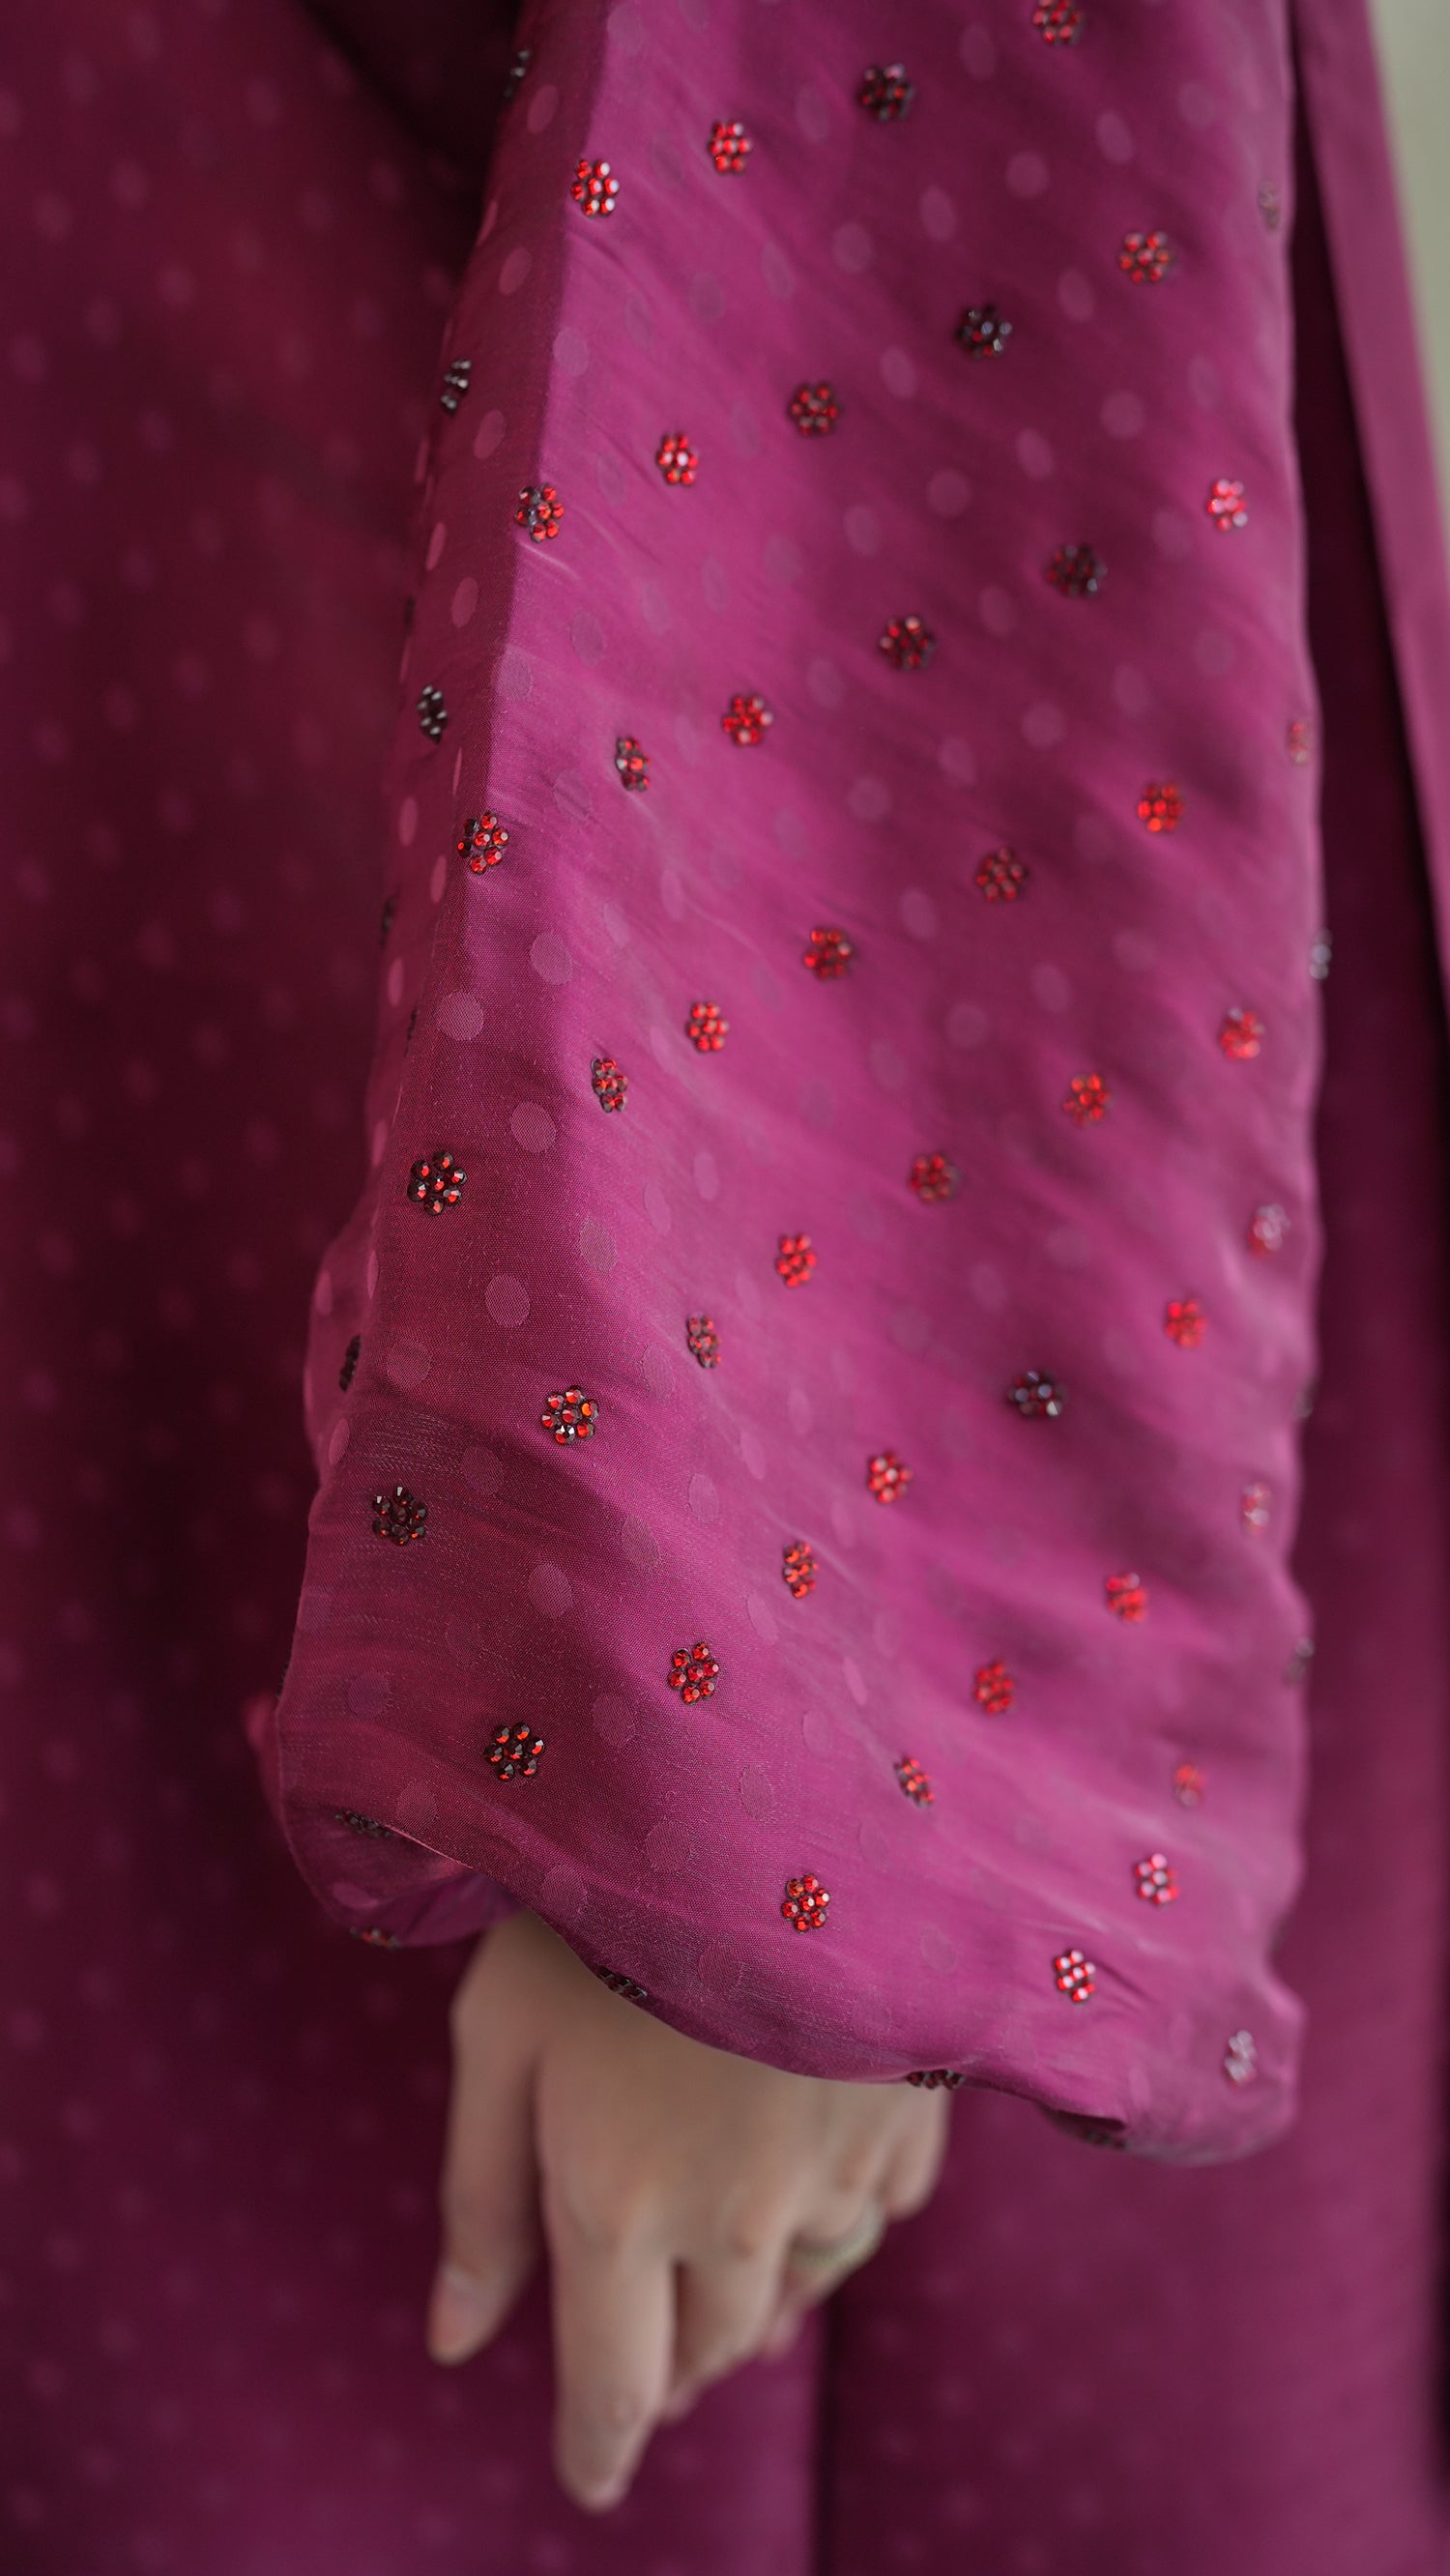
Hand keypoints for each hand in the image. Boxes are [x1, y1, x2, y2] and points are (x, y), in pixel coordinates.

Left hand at [425, 1909, 949, 2509]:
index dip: (597, 2448)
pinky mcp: (910, 2121)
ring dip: (750, 2307)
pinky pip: (870, 2217)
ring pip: (795, 2296)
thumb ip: (479, 2198)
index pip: (611, 2388)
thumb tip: (456, 2343)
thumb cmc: (602, 1903)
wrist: (773, 1800)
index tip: (590, 2482)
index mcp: (618, 2208)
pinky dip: (831, 2225)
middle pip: (707, 2352)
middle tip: (643, 2350)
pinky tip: (807, 2185)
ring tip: (722, 2282)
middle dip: (669, 2365)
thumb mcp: (496, 2033)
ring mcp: (834, 2173)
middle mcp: (734, 2219)